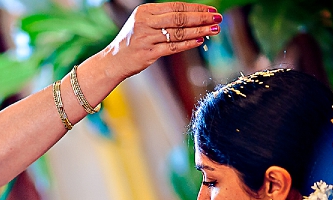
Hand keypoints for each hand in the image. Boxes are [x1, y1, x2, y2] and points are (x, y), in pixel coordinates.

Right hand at [104, 2, 221, 79]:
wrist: (115, 60)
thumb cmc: (132, 41)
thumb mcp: (143, 23)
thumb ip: (163, 18)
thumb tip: (191, 16)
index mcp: (145, 11)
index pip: (176, 7)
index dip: (195, 8)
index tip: (211, 10)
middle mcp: (145, 22)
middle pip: (179, 18)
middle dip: (201, 18)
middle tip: (217, 18)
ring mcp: (146, 38)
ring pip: (178, 33)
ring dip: (199, 31)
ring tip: (213, 30)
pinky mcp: (148, 53)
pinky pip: (172, 47)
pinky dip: (188, 44)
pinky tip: (200, 40)